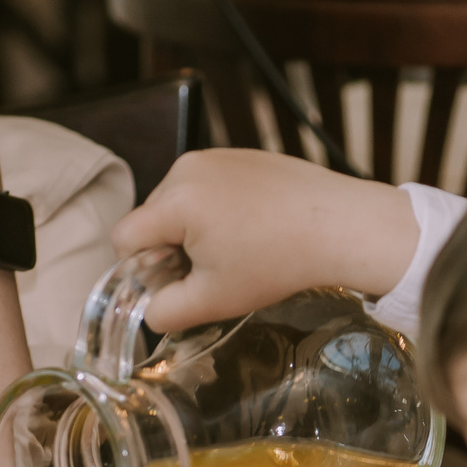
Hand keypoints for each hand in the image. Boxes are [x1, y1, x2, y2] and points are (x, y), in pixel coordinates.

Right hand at [108, 150, 418, 331]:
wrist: (342, 226)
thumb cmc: (280, 262)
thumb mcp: (214, 300)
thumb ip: (166, 312)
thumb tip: (150, 311)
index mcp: (175, 201)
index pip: (124, 237)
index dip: (140, 268)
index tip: (176, 281)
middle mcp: (188, 168)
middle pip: (151, 217)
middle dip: (170, 247)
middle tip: (214, 269)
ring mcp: (215, 156)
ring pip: (178, 202)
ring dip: (194, 229)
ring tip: (238, 247)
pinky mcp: (239, 154)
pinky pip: (207, 186)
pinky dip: (218, 209)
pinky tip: (253, 228)